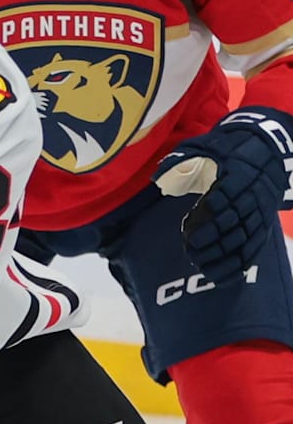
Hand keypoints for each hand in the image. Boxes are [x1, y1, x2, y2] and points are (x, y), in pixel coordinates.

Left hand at [153, 106, 292, 286]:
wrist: (266, 146)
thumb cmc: (227, 147)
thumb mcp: (203, 145)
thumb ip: (179, 160)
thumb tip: (157, 179)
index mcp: (238, 172)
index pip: (226, 197)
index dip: (209, 214)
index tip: (191, 230)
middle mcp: (254, 193)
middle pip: (236, 221)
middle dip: (215, 240)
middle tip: (192, 252)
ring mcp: (261, 210)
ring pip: (246, 238)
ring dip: (226, 256)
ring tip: (204, 269)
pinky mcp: (264, 223)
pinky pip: (255, 247)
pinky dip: (240, 264)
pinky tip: (223, 277)